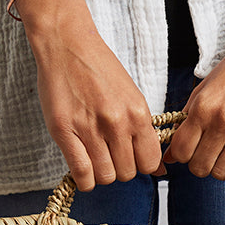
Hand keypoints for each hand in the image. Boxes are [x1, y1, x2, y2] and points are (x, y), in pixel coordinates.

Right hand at [26, 0, 164, 190]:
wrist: (67, 44)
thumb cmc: (100, 70)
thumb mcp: (132, 97)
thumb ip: (145, 133)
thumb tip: (160, 169)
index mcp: (138, 113)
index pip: (149, 163)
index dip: (140, 165)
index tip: (130, 156)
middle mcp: (117, 123)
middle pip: (127, 173)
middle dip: (120, 169)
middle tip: (109, 154)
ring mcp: (90, 128)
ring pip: (105, 176)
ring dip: (101, 174)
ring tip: (94, 157)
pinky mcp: (64, 131)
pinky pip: (81, 173)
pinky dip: (83, 179)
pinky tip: (82, 168)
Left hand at [164, 32, 224, 190]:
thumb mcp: (204, 89)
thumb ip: (185, 121)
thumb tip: (169, 156)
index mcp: (202, 108)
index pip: (181, 151)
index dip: (184, 156)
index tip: (193, 151)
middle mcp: (221, 121)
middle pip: (199, 166)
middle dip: (201, 164)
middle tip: (211, 154)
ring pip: (221, 172)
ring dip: (220, 170)